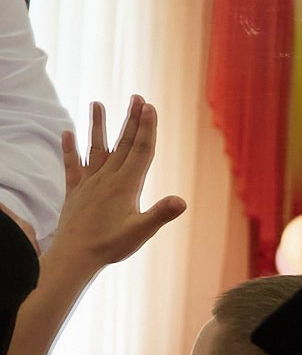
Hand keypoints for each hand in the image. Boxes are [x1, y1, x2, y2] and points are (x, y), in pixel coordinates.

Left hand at [51, 98, 185, 273]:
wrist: (74, 257)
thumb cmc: (110, 246)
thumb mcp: (141, 232)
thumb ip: (161, 214)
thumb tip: (182, 201)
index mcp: (126, 185)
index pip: (141, 150)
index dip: (147, 128)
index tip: (149, 107)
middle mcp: (107, 178)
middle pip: (123, 144)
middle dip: (131, 120)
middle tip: (137, 98)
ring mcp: (89, 183)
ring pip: (96, 149)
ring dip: (97, 126)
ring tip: (97, 103)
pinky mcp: (75, 191)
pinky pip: (72, 165)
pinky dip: (69, 149)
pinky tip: (66, 132)